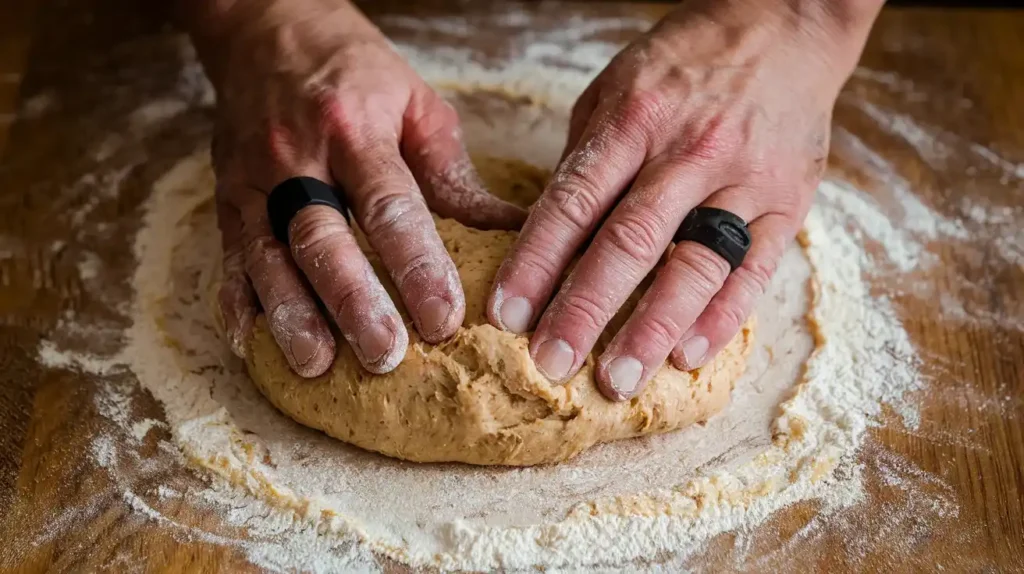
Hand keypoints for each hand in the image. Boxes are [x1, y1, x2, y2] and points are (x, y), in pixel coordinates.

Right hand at [186, 0, 526, 375]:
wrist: (268, 28)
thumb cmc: (357, 73)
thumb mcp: (417, 106)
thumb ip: (453, 176)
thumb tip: (515, 231)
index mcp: (355, 130)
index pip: (389, 206)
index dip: (416, 264)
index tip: (444, 317)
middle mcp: (298, 157)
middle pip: (323, 239)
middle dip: (353, 302)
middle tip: (385, 355)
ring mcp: (254, 180)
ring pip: (268, 256)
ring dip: (293, 314)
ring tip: (317, 365)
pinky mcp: (227, 198)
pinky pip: (227, 255)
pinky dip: (235, 302)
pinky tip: (252, 343)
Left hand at [487, 0, 881, 399]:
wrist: (785, 26)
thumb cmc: (686, 63)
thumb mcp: (618, 88)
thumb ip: (587, 158)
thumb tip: (549, 232)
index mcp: (634, 120)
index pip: (573, 202)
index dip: (536, 262)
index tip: (506, 314)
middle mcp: (688, 153)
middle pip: (628, 243)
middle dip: (584, 310)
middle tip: (550, 363)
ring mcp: (743, 180)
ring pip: (693, 266)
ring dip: (651, 330)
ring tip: (617, 380)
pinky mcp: (788, 202)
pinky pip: (754, 270)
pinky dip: (721, 317)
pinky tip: (687, 355)